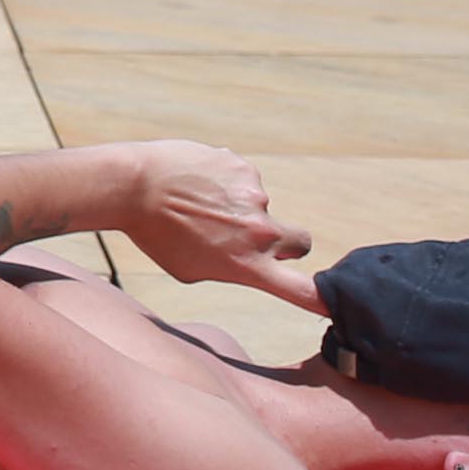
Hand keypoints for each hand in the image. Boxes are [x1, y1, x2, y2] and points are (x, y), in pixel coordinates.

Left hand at [118, 141, 320, 310]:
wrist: (131, 186)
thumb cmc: (154, 235)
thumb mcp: (191, 269)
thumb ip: (229, 266)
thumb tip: (246, 256)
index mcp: (248, 266)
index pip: (303, 291)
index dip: (324, 299)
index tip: (338, 303)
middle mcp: (260, 232)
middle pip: (300, 243)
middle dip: (285, 243)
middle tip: (251, 238)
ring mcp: (255, 196)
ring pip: (261, 206)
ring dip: (240, 207)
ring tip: (197, 202)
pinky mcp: (242, 167)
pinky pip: (241, 178)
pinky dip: (224, 181)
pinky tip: (193, 181)